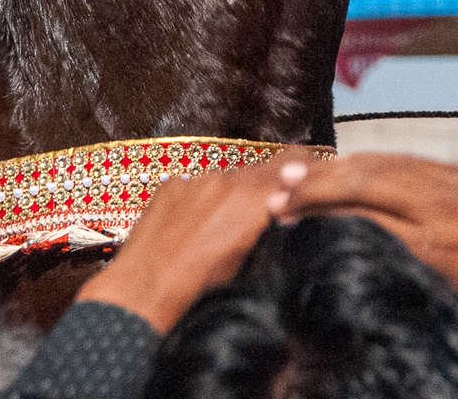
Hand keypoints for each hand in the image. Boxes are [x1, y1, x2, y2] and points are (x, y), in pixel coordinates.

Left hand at [75, 151, 320, 331]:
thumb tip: (280, 211)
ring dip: (231, 196)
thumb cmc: (197, 289)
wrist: (142, 293)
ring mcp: (194, 180)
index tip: (314, 167)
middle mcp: (225, 181)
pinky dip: (201, 200)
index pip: (291, 164)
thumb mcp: (246, 262)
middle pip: (260, 171)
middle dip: (268, 185)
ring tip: (221, 227)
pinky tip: (192, 227)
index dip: (306, 164)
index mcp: (250, 201)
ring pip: (227, 180)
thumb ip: (266, 227)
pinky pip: (196, 185)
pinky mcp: (170, 185)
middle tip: (269, 207)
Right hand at [276, 152, 457, 334]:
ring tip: (293, 171)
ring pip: (377, 166)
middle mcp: (432, 206)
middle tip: (273, 192)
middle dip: (312, 187)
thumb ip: (431, 305)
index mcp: (434, 247)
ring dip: (332, 168)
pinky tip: (347, 164)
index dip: (317, 219)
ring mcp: (444, 182)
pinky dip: (366, 161)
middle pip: (359, 185)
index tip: (281, 221)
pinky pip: (401, 159)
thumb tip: (385, 308)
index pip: (360, 223)